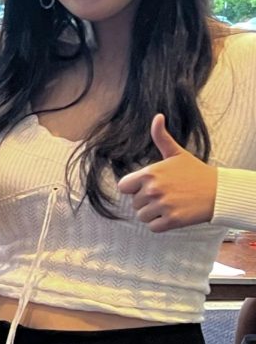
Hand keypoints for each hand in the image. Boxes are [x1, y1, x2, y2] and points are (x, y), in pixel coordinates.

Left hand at [117, 114, 216, 231]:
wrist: (219, 191)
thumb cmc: (195, 172)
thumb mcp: (176, 153)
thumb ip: (161, 137)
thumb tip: (157, 116)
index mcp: (149, 174)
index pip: (123, 187)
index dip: (134, 188)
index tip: (149, 186)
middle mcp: (153, 190)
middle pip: (134, 203)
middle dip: (147, 201)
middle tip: (166, 194)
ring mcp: (162, 206)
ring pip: (143, 216)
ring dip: (154, 214)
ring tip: (170, 204)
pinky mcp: (172, 220)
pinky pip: (154, 227)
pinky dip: (161, 224)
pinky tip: (173, 214)